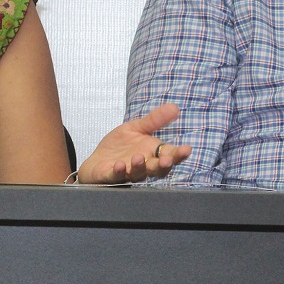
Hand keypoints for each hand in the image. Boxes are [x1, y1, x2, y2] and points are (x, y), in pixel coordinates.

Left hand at [77, 103, 191, 183]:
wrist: (97, 160)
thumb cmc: (120, 147)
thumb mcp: (136, 128)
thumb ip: (154, 120)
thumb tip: (174, 107)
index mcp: (153, 154)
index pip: (169, 155)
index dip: (178, 154)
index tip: (186, 149)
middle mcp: (144, 166)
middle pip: (158, 169)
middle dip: (164, 165)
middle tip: (167, 160)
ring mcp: (128, 173)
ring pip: (138, 173)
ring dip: (139, 166)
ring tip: (138, 157)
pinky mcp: (111, 176)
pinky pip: (116, 176)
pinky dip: (119, 171)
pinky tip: (120, 165)